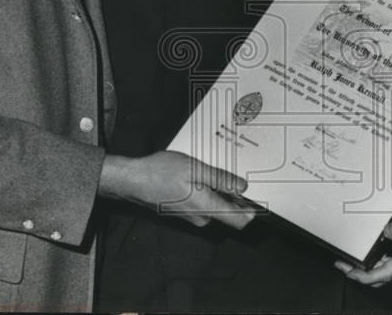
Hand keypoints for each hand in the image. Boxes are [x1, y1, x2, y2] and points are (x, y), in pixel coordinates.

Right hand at [99, 151, 255, 228]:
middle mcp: (201, 217)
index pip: (240, 221)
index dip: (252, 210)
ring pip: (216, 206)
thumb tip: (243, 188)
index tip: (258, 195)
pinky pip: (204, 203)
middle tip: (234, 173)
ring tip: (213, 170)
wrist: (133, 181)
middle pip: (229, 212)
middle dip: (235, 195)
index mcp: (207, 208)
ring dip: (219, 191)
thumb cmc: (161, 173)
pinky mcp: (184, 210)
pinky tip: (199, 175)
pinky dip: (207, 190)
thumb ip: (221, 180)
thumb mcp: (195, 169)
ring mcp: (192, 216)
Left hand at [334, 214, 391, 286]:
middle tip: (343, 264)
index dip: (359, 276)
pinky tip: (377, 255)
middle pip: (379, 278)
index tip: (345, 270)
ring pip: (387, 275)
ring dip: (370, 270)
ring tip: (356, 258)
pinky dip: (382, 266)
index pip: (379, 275)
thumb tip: (385, 232)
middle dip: (359, 273)